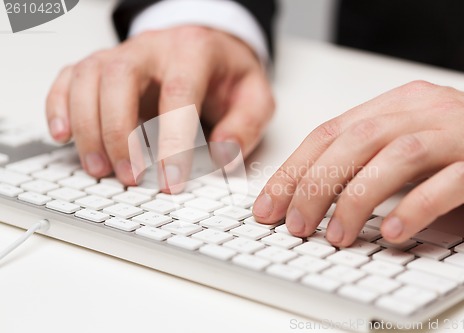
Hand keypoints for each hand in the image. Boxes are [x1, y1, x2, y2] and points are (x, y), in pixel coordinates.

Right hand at [45, 26, 273, 188]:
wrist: (208, 44)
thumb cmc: (227, 73)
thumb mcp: (255, 95)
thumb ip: (246, 125)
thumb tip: (224, 157)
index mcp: (195, 51)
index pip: (179, 93)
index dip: (173, 140)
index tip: (172, 180)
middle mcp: (153, 48)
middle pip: (120, 78)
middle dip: (119, 132)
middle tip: (129, 177)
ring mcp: (123, 54)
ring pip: (88, 78)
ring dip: (87, 128)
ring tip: (99, 169)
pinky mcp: (103, 66)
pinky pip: (70, 77)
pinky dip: (59, 106)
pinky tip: (63, 136)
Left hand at [253, 80, 463, 245]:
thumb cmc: (461, 151)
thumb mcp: (405, 147)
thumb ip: (365, 161)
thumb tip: (308, 195)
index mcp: (397, 105)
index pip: (330, 132)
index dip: (294, 170)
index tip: (270, 205)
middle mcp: (424, 113)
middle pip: (355, 142)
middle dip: (315, 186)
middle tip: (296, 225)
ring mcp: (459, 136)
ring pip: (396, 158)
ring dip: (357, 200)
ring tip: (337, 236)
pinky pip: (447, 184)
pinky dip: (415, 208)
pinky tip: (394, 234)